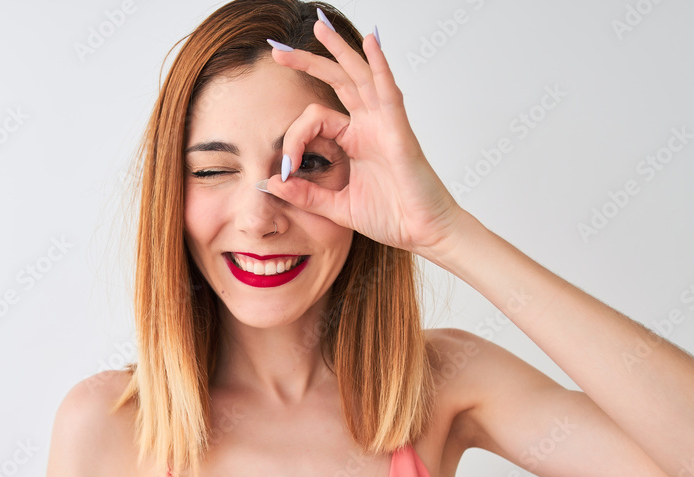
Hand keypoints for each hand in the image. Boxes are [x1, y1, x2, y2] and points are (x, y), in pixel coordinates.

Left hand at [263, 20, 469, 256]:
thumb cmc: (391, 217)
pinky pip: (388, 90)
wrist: (423, 231)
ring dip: (338, 50)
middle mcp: (369, 126)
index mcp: (354, 141)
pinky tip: (371, 41)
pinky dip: (380, 64)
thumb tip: (270, 183)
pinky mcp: (399, 130)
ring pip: (359, 76)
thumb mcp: (335, 206)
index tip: (284, 168)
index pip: (314, 120)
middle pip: (336, 82)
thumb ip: (304, 194)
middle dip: (307, 62)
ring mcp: (385, 124)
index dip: (293, 139)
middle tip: (278, 50)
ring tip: (318, 27)